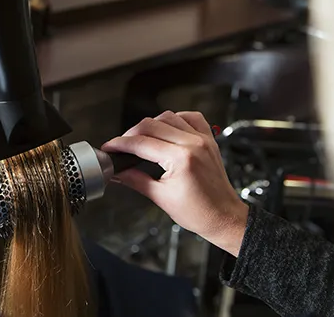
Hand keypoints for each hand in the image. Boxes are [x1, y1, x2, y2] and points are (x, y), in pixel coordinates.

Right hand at [102, 111, 248, 256]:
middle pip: (150, 124)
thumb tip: (118, 172)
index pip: (141, 143)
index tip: (109, 148)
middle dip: (130, 134)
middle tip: (121, 146)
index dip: (119, 144)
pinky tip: (166, 130)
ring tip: (141, 139)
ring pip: (168, 116)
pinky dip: (174, 119)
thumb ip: (135, 179)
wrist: (224, 217)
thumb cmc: (199, 212)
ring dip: (150, 125)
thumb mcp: (160, 197)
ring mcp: (202, 138)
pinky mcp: (208, 139)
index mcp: (181, 158)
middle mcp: (193, 143)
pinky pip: (189, 117)